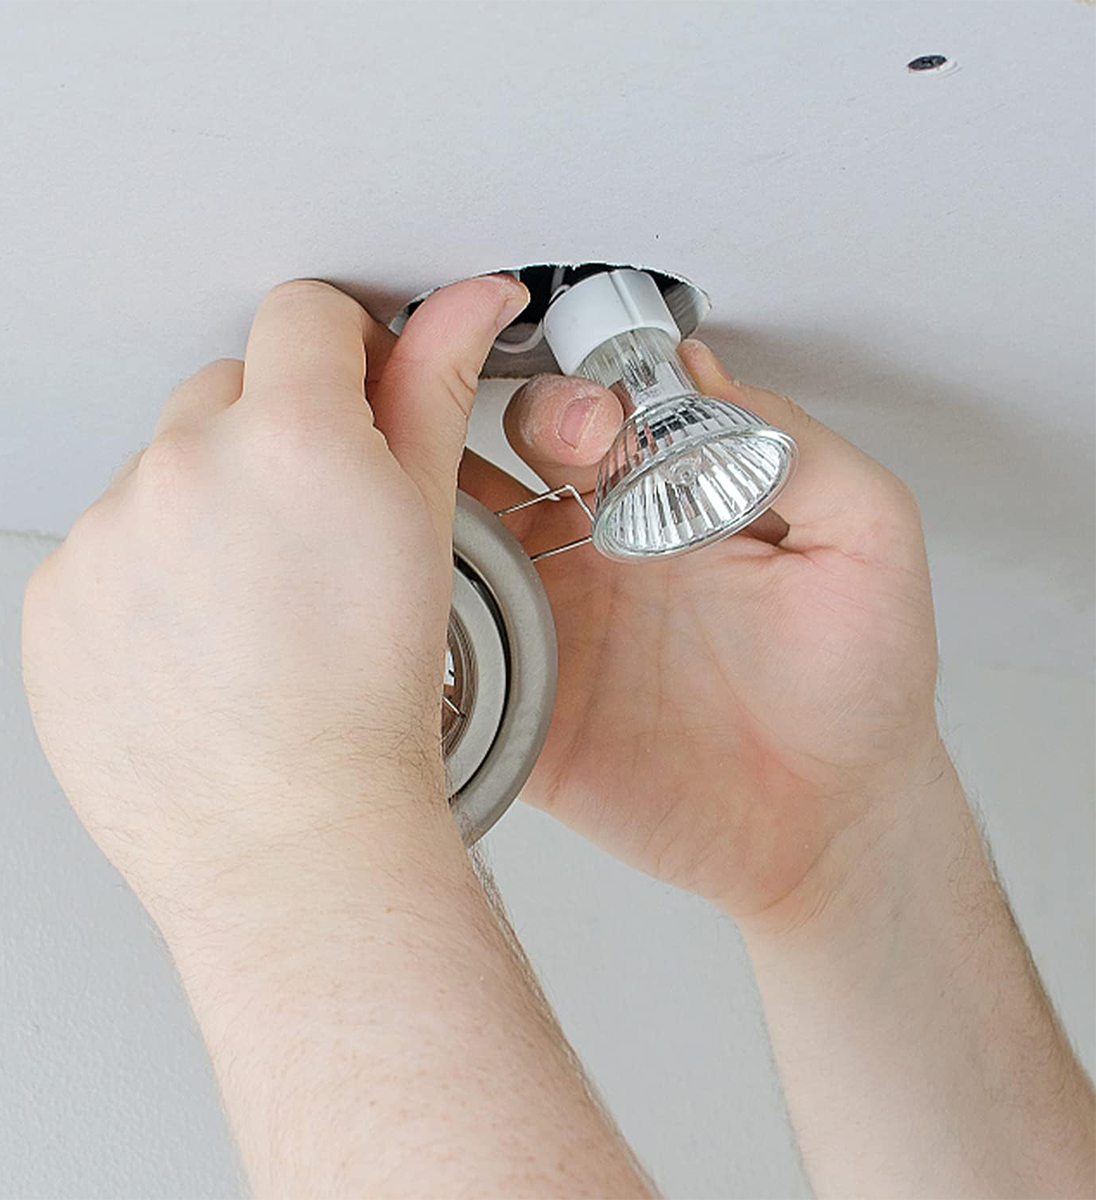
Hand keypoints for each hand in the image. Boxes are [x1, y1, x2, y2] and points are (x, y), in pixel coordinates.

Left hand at [22, 275, 528, 921]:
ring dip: (204, 510)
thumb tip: (465, 305)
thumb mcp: (423, 528)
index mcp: (288, 438)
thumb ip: (433, 393)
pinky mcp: (55, 601)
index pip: (303, 315)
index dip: (340, 349)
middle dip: (270, 437)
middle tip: (310, 534)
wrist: (294, 836)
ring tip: (253, 606)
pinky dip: (145, 576)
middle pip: (225, 393)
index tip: (349, 394)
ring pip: (161, 476)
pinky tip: (198, 640)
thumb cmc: (370, 705)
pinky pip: (102, 551)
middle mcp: (182, 471)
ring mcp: (104, 538)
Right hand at [462, 338, 941, 922]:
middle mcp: (591, 553)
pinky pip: (449, 662)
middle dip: (491, 442)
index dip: (578, 397)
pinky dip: (414, 635)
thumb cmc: (858, 681)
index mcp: (659, 501)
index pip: (586, 414)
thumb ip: (793, 447)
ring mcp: (549, 630)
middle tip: (544, 467)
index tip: (601, 419)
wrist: (831, 821)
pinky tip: (414, 617)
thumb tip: (703, 376)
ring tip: (427, 520)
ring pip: (450, 549)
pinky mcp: (526, 710)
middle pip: (494, 462)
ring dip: (425, 522)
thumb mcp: (867, 536)